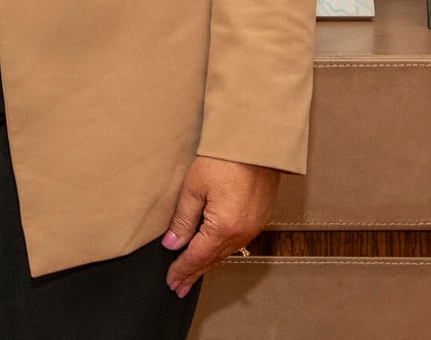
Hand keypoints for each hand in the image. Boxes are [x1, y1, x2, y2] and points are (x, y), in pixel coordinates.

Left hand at [162, 155, 279, 297]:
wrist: (257, 142)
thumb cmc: (224, 159)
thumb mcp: (194, 187)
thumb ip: (183, 219)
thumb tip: (172, 244)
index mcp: (223, 228)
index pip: (197, 257)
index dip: (182, 270)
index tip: (171, 282)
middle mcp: (241, 233)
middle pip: (212, 259)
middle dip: (194, 274)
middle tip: (179, 288)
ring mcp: (253, 227)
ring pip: (225, 253)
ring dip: (208, 264)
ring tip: (193, 275)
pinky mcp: (259, 219)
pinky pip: (237, 243)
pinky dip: (221, 251)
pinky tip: (214, 253)